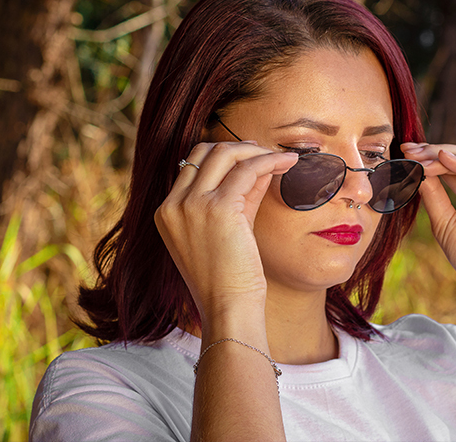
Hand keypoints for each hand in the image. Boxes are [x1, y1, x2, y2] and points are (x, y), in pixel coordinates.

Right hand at [154, 142, 297, 324]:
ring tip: (282, 158)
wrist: (228, 309)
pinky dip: (270, 160)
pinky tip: (288, 163)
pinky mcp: (218, 208)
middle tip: (266, 154)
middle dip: (239, 148)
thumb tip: (260, 167)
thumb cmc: (230, 279)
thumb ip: (239, 198)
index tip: (250, 158)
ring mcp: (192, 205)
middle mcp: (173, 205)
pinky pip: (247, 169)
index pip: (191, 165)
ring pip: (225, 154)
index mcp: (167, 212)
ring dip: (257, 151)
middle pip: (205, 152)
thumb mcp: (228, 231)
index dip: (223, 156)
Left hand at [400, 143, 455, 297]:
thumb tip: (416, 169)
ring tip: (422, 157)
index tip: (405, 152)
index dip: (429, 158)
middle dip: (435, 152)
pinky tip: (444, 159)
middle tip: (411, 150)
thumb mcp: (443, 222)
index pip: (452, 168)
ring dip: (446, 157)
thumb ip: (433, 194)